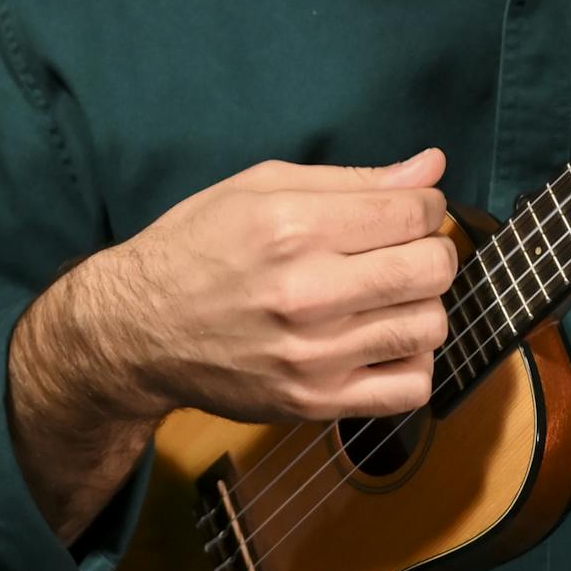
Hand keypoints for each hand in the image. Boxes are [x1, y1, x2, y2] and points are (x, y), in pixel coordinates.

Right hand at [71, 148, 457, 422]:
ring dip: (424, 304)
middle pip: (431, 269)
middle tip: (407, 248)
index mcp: (295, 228)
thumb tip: (432, 168)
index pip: (412, 212)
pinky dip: (413, 362)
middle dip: (434, 250)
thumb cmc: (200, 244)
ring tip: (391, 295)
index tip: (412, 209)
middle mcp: (308, 294)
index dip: (427, 204)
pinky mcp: (315, 402)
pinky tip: (384, 341)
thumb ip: (354, 179)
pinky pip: (410, 389)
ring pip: (430, 326)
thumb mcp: (263, 185)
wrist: (136, 330)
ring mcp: (315, 356)